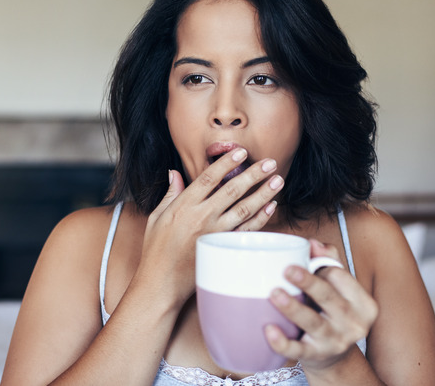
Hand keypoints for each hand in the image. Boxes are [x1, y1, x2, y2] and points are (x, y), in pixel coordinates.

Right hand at [134, 148, 283, 302]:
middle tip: (271, 163)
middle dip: (254, 174)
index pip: (209, 177)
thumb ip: (169, 194)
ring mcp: (214, 233)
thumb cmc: (156, 251)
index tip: (241, 152)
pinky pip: (246, 231)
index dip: (227, 163)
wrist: (161, 283)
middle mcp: (201, 216)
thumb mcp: (156, 218)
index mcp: (184, 205)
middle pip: (232, 189)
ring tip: (278, 181)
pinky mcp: (223, 249)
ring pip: (244, 209)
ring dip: (263, 194)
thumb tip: (174, 173)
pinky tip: (271, 207)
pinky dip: (260, 219)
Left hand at [265, 240, 377, 371]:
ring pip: (313, 323)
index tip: (302, 262)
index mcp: (363, 304)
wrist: (335, 359)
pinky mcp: (316, 357)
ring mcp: (335, 342)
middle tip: (288, 270)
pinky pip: (298, 350)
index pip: (341, 279)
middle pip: (329, 298)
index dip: (321, 268)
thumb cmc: (334, 314)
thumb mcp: (340, 290)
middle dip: (309, 283)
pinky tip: (269, 330)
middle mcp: (354, 324)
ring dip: (293, 308)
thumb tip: (312, 243)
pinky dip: (282, 342)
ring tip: (274, 293)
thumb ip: (329, 263)